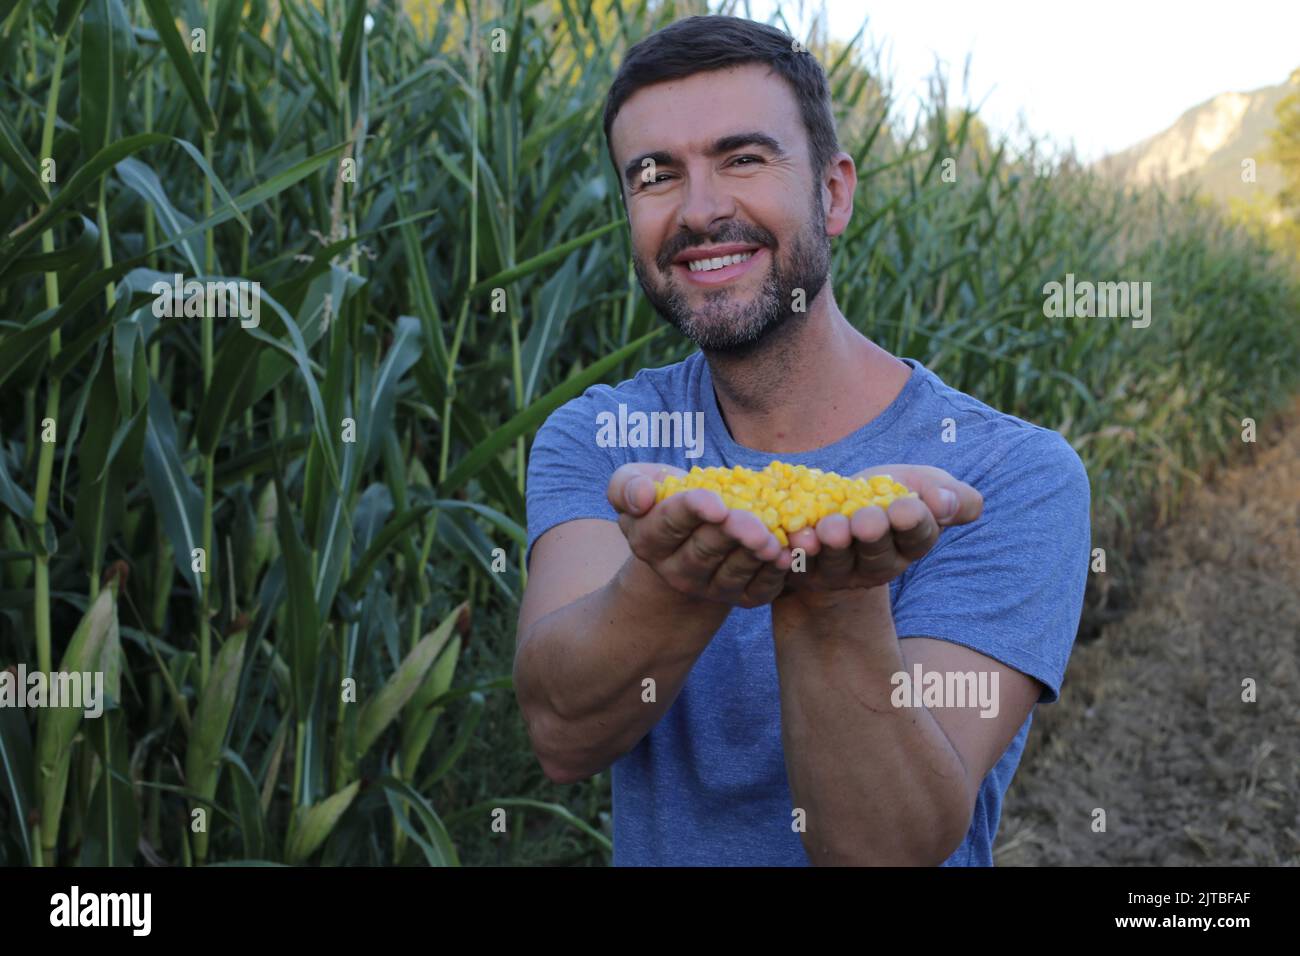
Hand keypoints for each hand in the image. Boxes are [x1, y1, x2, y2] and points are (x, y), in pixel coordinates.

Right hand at [608, 462, 791, 607]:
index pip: (669, 524)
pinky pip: (760, 590)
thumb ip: (626, 485)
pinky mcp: (742, 597)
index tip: (714, 503)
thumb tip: (641, 497)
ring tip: (772, 539)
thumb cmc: (664, 499)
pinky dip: (775, 575)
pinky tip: (787, 555)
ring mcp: (712, 588)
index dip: (692, 512)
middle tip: (752, 522)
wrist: (691, 536)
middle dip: (730, 535)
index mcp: (648, 540)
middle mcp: (678, 571)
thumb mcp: (635, 483)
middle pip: (705, 551)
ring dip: (754, 556)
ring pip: (734, 572)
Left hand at [779, 464, 982, 607]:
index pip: (918, 537)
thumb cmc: (888, 494)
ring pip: (838, 560)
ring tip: (830, 528)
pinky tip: (796, 537)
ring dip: (834, 544)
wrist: (837, 505)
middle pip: (877, 554)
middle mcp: (878, 565)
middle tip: (867, 521)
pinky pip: (801, 563)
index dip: (913, 523)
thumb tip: (948, 502)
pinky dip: (798, 551)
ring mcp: (841, 570)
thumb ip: (954, 497)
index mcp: (911, 545)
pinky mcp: (807, 569)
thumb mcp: (924, 485)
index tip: (906, 508)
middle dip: (872, 535)